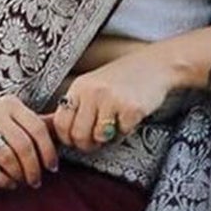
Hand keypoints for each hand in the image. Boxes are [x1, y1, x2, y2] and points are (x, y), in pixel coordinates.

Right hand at [0, 94, 59, 189]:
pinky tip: (8, 183)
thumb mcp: (10, 112)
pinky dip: (2, 180)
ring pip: (7, 158)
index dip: (48, 150)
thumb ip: (35, 120)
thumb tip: (64, 125)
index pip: (37, 128)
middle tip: (37, 180)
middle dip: (34, 168)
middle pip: (24, 146)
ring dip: (19, 175)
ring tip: (22, 181)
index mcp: (10, 104)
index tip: (52, 167)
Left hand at [50, 47, 179, 151]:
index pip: (60, 123)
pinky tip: (129, 118)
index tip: (76, 140)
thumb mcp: (93, 86)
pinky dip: (125, 132)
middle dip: (87, 145)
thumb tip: (56, 133)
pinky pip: (121, 134)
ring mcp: (112, 99)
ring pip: (99, 137)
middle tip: (97, 142)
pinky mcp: (131, 108)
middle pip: (78, 135)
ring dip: (107, 139)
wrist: (155, 65)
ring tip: (114, 126)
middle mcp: (92, 91)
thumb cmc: (122, 80)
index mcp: (79, 87)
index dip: (67, 138)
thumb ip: (77, 106)